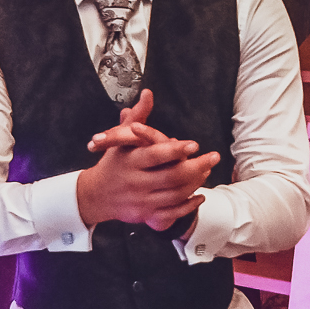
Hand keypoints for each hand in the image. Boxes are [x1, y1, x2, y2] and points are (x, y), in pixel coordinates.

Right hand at [75, 89, 216, 230]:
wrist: (95, 195)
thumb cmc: (113, 162)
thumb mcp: (121, 139)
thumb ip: (138, 117)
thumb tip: (148, 93)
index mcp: (130, 161)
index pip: (156, 155)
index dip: (176, 150)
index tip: (195, 145)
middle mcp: (136, 182)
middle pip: (171, 177)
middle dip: (196, 167)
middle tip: (214, 156)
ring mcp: (142, 200)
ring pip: (175, 194)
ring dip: (195, 183)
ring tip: (207, 171)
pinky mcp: (146, 215)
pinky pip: (172, 213)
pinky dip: (188, 206)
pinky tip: (199, 196)